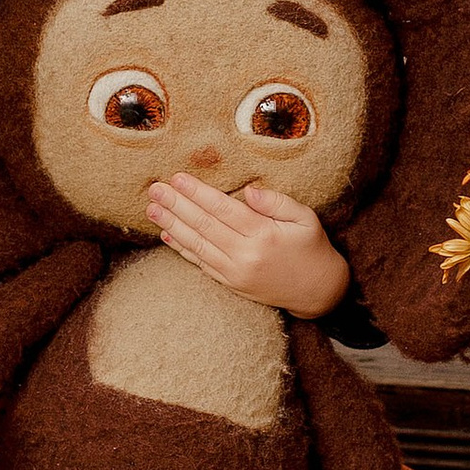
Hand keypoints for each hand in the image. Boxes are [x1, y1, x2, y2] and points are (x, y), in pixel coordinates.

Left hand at [146, 176, 349, 315]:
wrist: (317, 291)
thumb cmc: (311, 247)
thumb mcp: (305, 218)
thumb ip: (277, 202)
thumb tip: (250, 190)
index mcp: (264, 235)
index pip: (223, 209)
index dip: (198, 193)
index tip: (177, 178)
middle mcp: (245, 255)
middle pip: (203, 226)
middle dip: (176, 205)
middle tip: (154, 188)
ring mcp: (235, 272)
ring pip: (196, 245)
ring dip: (171, 226)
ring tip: (152, 209)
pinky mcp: (230, 283)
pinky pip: (201, 263)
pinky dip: (181, 249)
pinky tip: (166, 234)